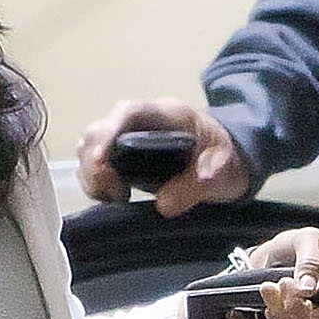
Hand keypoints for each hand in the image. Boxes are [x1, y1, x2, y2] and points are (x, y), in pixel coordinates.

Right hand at [77, 98, 250, 218]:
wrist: (229, 161)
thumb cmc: (227, 158)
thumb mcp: (224, 170)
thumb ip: (200, 183)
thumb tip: (164, 205)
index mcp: (168, 115)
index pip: (128, 112)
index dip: (108, 133)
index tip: (101, 162)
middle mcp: (141, 122)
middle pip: (98, 130)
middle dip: (94, 162)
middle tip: (113, 193)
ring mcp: (128, 139)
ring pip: (90, 148)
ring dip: (92, 174)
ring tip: (115, 197)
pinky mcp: (122, 158)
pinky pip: (95, 166)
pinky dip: (96, 182)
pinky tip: (115, 198)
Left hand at [244, 227, 318, 318]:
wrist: (276, 259)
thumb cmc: (299, 247)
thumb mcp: (306, 239)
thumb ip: (310, 260)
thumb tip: (309, 287)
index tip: (308, 304)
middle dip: (300, 308)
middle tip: (283, 284)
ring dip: (285, 314)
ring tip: (273, 288)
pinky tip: (277, 305)